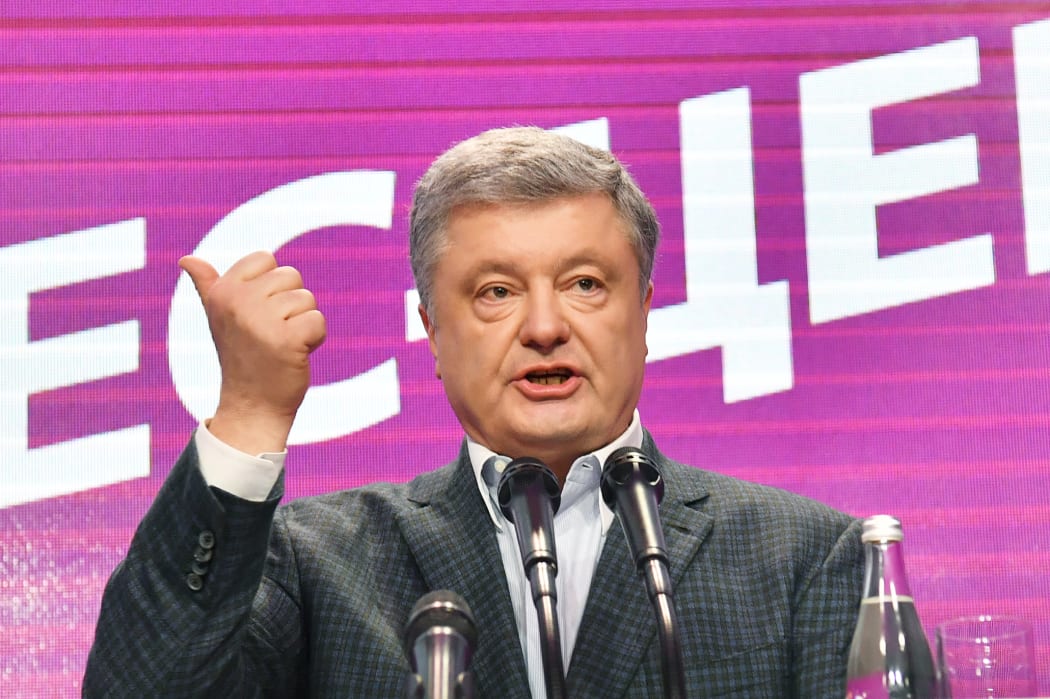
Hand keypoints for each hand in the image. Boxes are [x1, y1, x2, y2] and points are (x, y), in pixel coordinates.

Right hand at [179, 251, 325, 453]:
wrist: (251, 405)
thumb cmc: (240, 356)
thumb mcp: (218, 317)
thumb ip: (207, 285)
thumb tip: (185, 259)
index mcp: (222, 291)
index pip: (265, 258)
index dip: (272, 286)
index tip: (257, 313)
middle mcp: (238, 302)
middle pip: (290, 276)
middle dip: (290, 305)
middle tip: (271, 333)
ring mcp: (261, 321)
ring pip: (307, 298)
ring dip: (302, 323)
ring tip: (281, 344)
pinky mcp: (287, 339)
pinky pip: (318, 321)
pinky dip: (314, 339)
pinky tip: (295, 354)